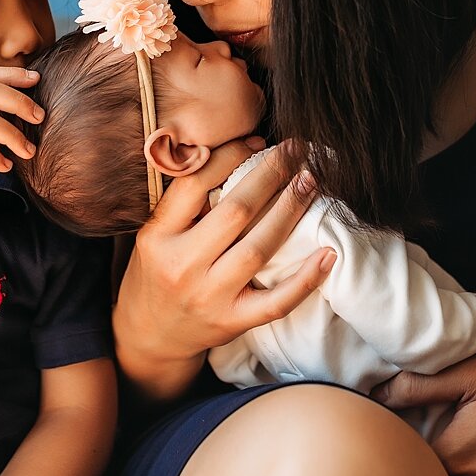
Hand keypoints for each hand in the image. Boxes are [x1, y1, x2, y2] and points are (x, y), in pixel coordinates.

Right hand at [114, 138, 336, 370]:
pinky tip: (328, 254)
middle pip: (236, 211)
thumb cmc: (157, 272)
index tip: (257, 140)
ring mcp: (209, 296)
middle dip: (272, 174)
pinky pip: (276, 302)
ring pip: (258, 248)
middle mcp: (181, 266)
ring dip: (291, 211)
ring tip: (311, 182)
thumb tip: (240, 152)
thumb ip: (186, 202)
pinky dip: (305, 279)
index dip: (230, 156)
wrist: (148, 334)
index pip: (195, 184)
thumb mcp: (155, 234)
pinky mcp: (232, 322)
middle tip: (297, 150)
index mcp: (158, 236)